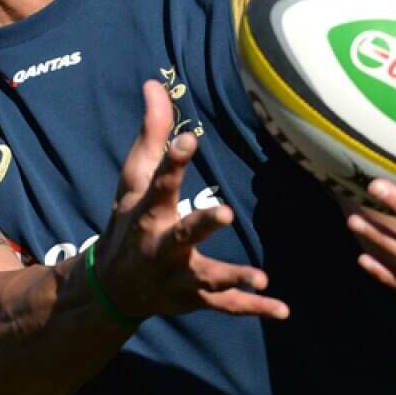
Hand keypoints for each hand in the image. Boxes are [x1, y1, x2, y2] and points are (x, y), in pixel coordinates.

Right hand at [93, 81, 289, 320]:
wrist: (113, 286)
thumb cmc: (129, 221)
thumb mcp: (134, 180)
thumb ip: (151, 134)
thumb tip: (154, 84)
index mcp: (147, 213)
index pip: (159, 183)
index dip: (173, 161)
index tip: (188, 139)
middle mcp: (160, 248)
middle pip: (181, 235)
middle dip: (202, 225)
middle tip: (226, 213)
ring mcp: (176, 277)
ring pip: (206, 279)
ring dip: (232, 277)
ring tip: (261, 277)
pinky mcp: (193, 299)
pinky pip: (224, 306)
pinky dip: (252, 309)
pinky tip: (282, 310)